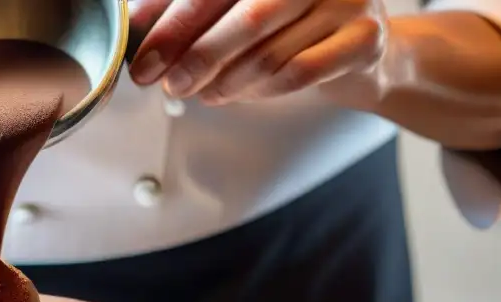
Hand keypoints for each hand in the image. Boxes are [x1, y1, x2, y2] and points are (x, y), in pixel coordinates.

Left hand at [127, 0, 388, 104]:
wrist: (360, 49)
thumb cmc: (287, 23)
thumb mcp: (236, 6)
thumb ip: (188, 8)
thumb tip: (136, 22)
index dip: (173, 23)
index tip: (143, 60)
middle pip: (246, 16)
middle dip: (196, 57)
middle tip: (168, 84)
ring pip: (269, 51)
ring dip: (224, 81)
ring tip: (201, 92)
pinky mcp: (364, 38)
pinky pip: (298, 74)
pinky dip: (258, 92)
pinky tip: (234, 95)